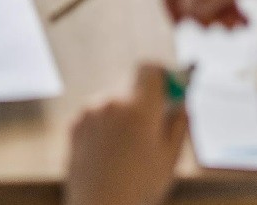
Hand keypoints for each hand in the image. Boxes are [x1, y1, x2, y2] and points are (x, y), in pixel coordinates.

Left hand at [64, 64, 187, 204]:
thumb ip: (179, 123)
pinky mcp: (74, 124)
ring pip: (113, 98)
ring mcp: (89, 112)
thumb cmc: (139, 188)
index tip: (170, 89)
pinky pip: (96, 112)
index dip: (162, 75)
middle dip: (144, 95)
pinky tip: (111, 150)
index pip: (149, 68)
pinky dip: (106, 122)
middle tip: (154, 118)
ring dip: (124, 110)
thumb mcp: (170, 158)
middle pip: (131, 82)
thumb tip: (182, 102)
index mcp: (138, 108)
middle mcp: (110, 102)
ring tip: (130, 144)